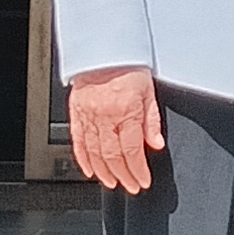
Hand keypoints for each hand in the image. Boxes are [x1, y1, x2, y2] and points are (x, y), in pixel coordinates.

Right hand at [68, 65, 163, 192]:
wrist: (102, 48)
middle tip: (130, 186)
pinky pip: (78, 142)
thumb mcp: (148, 90)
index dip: (138, 170)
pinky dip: (83, 159)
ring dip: (104, 172)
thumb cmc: (128, 65)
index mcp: (126, 111)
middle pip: (113, 156)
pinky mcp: (76, 114)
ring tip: (112, 182)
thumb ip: (152, 120)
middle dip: (123, 176)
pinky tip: (90, 169)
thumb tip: (157, 144)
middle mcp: (105, 117)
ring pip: (94, 153)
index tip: (143, 181)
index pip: (133, 150)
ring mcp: (88, 117)